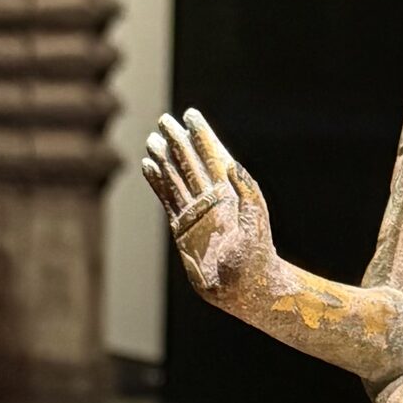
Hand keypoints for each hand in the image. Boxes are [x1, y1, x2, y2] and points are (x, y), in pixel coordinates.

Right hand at [142, 108, 274, 303]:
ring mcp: (196, 211)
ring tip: (153, 138)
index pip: (213, 156)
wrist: (242, 287)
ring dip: (164, 159)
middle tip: (165, 119)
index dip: (202, 135)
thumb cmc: (255, 256)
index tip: (191, 115)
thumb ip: (246, 191)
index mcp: (231, 191)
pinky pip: (167, 199)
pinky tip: (148, 165)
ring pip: (176, 178)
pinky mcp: (182, 227)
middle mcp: (212, 198)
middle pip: (191, 162)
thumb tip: (232, 164)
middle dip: (179, 141)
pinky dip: (157, 182)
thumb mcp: (255, 220)